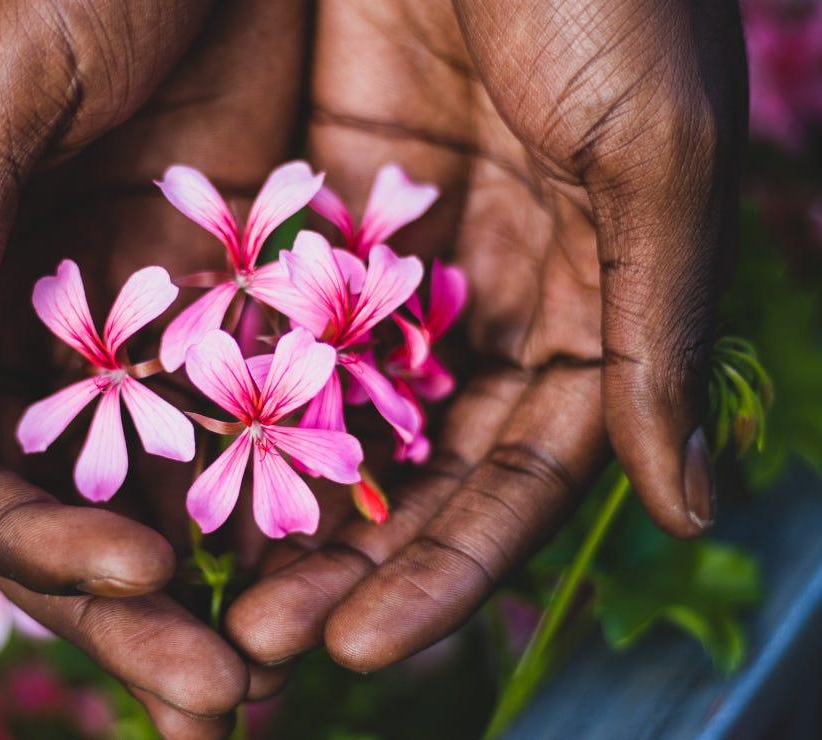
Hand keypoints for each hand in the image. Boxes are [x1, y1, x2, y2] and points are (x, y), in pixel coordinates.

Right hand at [0, 0, 309, 734]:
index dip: (32, 542)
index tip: (146, 577)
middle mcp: (43, 334)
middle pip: (71, 511)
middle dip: (133, 614)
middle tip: (224, 701)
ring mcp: (150, 328)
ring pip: (170, 492)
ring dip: (223, 587)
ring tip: (285, 676)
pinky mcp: (247, 304)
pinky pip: (264, 426)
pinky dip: (294, 501)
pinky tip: (347, 564)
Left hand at [226, 0, 745, 672]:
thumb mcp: (655, 157)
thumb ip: (658, 331)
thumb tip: (688, 504)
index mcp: (588, 309)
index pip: (516, 477)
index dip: (448, 570)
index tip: (366, 648)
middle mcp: (489, 300)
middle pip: (411, 464)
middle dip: (344, 554)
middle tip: (258, 639)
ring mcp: (398, 257)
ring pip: (331, 403)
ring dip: (273, 490)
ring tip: (200, 577)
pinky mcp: (320, 202)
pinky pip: (269, 310)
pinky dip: (228, 380)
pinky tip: (168, 450)